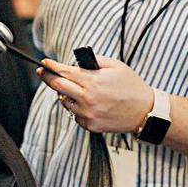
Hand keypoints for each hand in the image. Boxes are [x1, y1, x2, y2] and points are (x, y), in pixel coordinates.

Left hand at [38, 56, 153, 133]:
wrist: (144, 111)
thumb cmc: (131, 86)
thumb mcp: (115, 65)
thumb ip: (94, 61)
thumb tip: (77, 63)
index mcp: (93, 81)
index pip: (64, 72)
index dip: (52, 66)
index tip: (44, 62)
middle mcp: (87, 98)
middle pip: (57, 86)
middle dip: (48, 77)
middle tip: (42, 71)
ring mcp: (87, 114)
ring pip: (64, 101)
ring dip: (64, 93)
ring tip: (74, 88)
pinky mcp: (90, 125)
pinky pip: (74, 114)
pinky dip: (76, 106)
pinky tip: (87, 102)